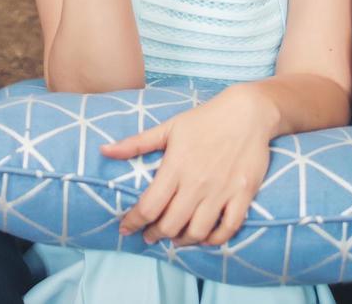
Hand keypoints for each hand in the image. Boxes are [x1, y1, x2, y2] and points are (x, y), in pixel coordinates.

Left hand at [104, 85, 272, 246]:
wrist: (247, 112)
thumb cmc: (205, 118)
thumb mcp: (168, 127)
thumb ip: (136, 144)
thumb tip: (104, 151)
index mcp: (175, 166)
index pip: (148, 206)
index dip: (133, 221)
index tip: (126, 228)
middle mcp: (197, 183)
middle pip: (170, 224)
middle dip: (155, 234)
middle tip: (151, 234)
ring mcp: (221, 191)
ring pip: (197, 232)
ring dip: (182, 241)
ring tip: (175, 238)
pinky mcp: (243, 195)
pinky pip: (228, 229)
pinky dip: (214, 240)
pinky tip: (204, 237)